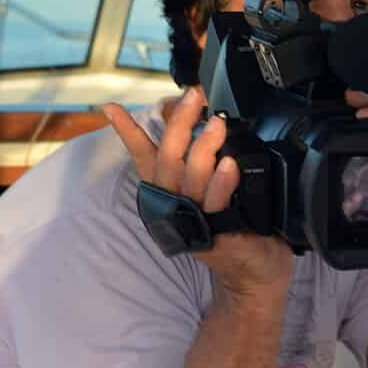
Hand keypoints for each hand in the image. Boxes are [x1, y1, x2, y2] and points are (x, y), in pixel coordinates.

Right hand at [103, 87, 291, 302]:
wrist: (255, 272)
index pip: (146, 157)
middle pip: (168, 159)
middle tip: (195, 96)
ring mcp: (195, 220)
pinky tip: (229, 164)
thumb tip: (210, 122)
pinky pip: (215, 204)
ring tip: (216, 123)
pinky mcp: (217, 234)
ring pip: (189, 178)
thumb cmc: (238, 225)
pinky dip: (221, 182)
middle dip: (179, 123)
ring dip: (202, 146)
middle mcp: (177, 204)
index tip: (112, 107)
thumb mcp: (218, 188)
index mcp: (172, 191)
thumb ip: (207, 161)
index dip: (129, 132)